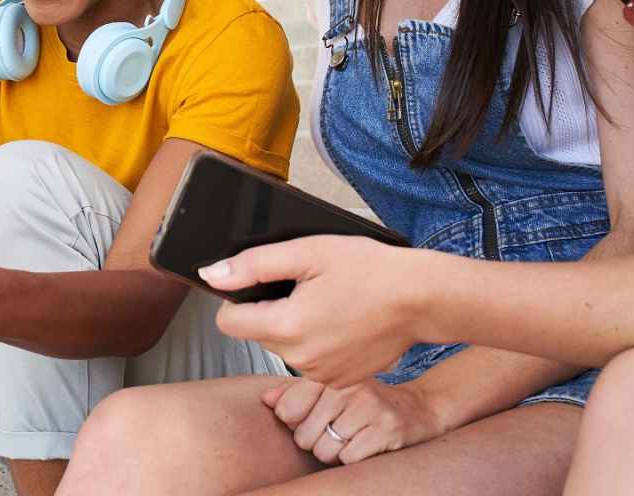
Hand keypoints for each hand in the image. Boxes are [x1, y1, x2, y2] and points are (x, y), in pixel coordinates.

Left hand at [206, 236, 431, 386]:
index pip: (228, 323)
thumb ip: (253, 265)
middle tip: (307, 288)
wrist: (421, 299)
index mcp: (287, 326)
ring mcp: (321, 375)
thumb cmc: (370, 270)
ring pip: (284, 348)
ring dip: (295, 328)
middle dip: (271, 312)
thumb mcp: (308, 252)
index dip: (239, 300)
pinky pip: (310, 361)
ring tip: (329, 304)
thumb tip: (212, 275)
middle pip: (257, 334)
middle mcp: (300, 359)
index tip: (264, 286)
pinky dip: (318, 344)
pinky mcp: (340, 382)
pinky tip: (342, 323)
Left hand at [263, 377, 444, 465]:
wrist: (417, 407)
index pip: (287, 409)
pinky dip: (353, 459)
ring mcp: (368, 408)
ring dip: (335, 453)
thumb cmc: (367, 401)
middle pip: (303, 436)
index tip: (312, 419)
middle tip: (337, 431)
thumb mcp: (332, 390)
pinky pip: (348, 459)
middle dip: (317, 442)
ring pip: (324, 450)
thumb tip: (266, 400)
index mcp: (329, 376)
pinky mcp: (386, 430)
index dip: (296, 424)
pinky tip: (366, 444)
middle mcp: (347, 388)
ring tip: (352, 437)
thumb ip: (297, 394)